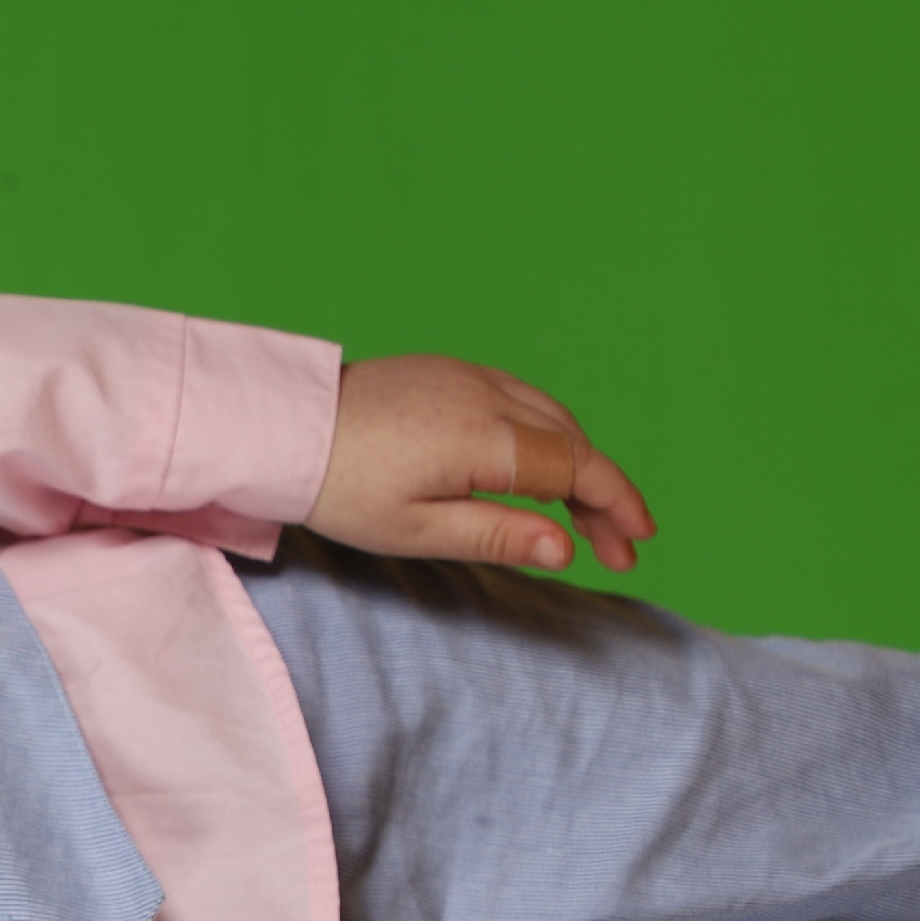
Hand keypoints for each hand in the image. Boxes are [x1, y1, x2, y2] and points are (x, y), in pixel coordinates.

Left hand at [311, 356, 655, 572]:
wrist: (282, 427)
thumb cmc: (342, 487)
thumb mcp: (416, 530)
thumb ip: (497, 536)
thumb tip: (566, 550)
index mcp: (485, 440)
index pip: (576, 470)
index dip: (615, 505)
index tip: (637, 543)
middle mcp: (488, 396)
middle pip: (573, 443)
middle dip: (604, 494)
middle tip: (618, 547)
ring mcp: (470, 376)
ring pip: (552, 417)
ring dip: (580, 463)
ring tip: (587, 517)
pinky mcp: (451, 370)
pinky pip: (522, 400)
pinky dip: (548, 435)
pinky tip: (543, 469)